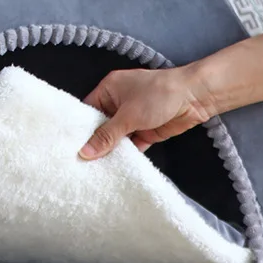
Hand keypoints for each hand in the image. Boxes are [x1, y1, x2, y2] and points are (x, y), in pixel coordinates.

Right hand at [78, 66, 217, 159]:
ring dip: (110, 151)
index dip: (79, 129)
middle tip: (78, 165)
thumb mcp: (128, 115)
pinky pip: (130, 145)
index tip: (67, 148)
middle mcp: (118, 103)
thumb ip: (106, 136)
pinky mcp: (145, 131)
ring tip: (93, 172)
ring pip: (116, 138)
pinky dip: (126, 155)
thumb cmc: (158, 95)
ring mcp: (132, 118)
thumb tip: (84, 153)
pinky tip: (115, 169)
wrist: (195, 97)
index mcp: (109, 89)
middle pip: (101, 126)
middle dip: (94, 143)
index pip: (87, 110)